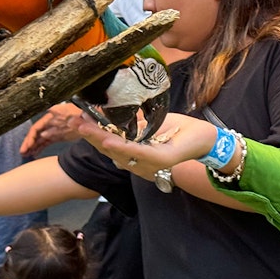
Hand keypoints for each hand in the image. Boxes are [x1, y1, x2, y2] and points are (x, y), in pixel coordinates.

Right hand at [20, 102, 84, 155]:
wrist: (96, 119)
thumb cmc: (86, 115)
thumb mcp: (75, 116)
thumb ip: (59, 121)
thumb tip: (46, 128)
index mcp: (53, 115)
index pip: (37, 126)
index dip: (31, 137)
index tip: (27, 147)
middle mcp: (52, 121)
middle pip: (37, 132)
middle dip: (29, 143)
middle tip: (23, 153)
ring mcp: (55, 128)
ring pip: (40, 138)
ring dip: (33, 146)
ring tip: (26, 155)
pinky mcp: (59, 135)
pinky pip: (47, 141)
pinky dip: (40, 147)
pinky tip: (35, 153)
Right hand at [77, 112, 219, 177]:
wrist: (206, 136)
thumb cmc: (179, 130)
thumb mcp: (150, 124)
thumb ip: (132, 124)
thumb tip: (111, 113)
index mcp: (136, 157)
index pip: (110, 145)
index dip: (93, 134)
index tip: (77, 120)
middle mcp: (140, 165)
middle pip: (110, 150)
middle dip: (90, 135)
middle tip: (73, 121)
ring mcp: (151, 165)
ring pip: (120, 151)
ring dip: (100, 139)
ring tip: (83, 127)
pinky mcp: (162, 160)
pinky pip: (140, 153)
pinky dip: (123, 147)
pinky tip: (108, 141)